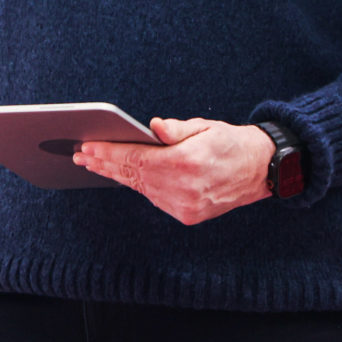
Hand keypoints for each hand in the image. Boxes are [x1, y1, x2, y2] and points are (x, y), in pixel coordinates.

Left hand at [73, 118, 272, 225]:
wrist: (259, 170)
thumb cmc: (231, 142)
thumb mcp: (206, 126)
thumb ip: (177, 129)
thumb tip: (154, 126)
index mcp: (186, 163)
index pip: (135, 158)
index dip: (108, 153)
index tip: (88, 147)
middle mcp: (184, 189)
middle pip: (132, 176)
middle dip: (105, 165)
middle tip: (81, 156)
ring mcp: (185, 206)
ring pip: (141, 188)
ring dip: (116, 176)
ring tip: (95, 164)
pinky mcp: (187, 215)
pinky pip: (155, 198)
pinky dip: (138, 185)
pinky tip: (123, 176)